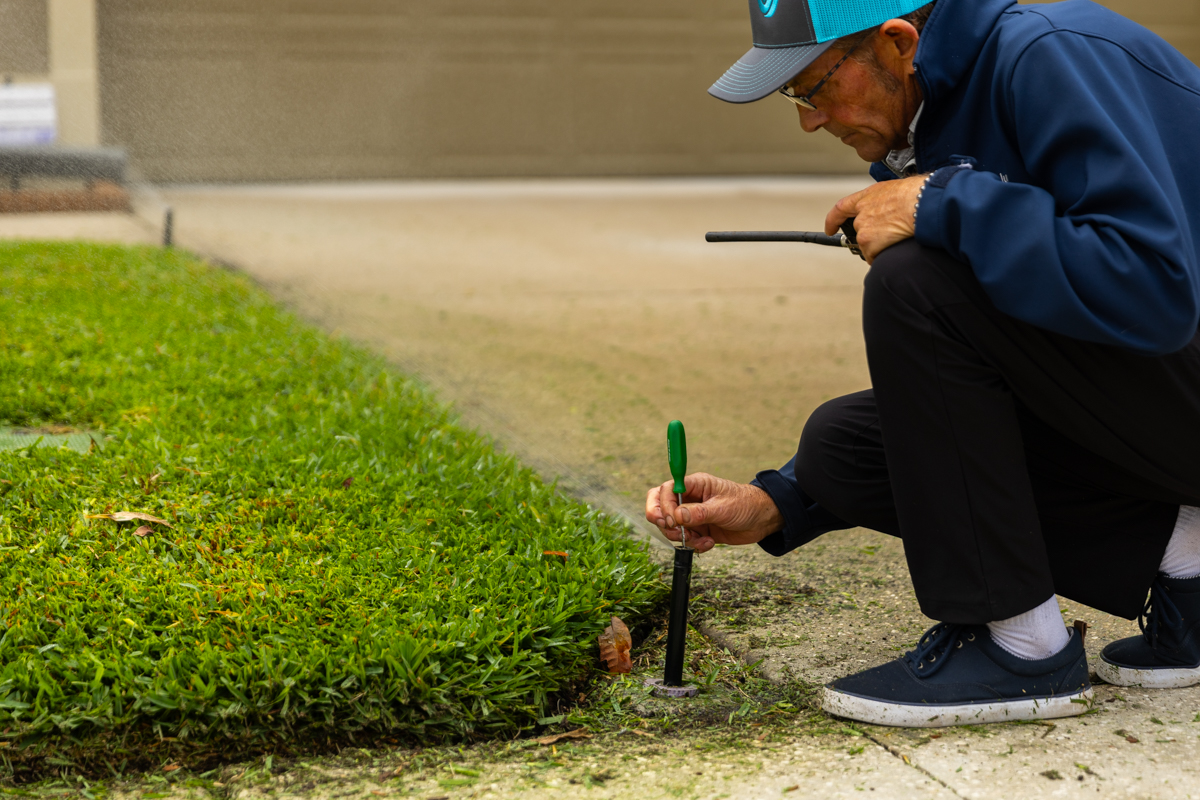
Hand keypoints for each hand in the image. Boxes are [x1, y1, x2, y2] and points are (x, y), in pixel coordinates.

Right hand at [644, 473, 782, 553]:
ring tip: (701, 539)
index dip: (663, 505)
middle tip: (674, 531)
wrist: (763, 520)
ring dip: (682, 537)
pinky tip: (709, 543)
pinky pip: (685, 539)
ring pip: (670, 526)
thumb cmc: (746, 505)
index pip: (666, 490)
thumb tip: (676, 516)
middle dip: (662, 521)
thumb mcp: (723, 508)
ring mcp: (692, 515)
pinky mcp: (698, 529)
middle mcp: (690, 498)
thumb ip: (699, 512)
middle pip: (659, 505)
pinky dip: (694, 545)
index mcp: (695, 485)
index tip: (670, 519)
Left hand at [825, 174, 926, 263]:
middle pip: (859, 231)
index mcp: (866, 197)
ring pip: (867, 245)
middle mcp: (860, 213)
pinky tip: (894, 248)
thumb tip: (889, 209)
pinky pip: (872, 256)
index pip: (841, 209)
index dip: (833, 220)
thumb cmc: (916, 194)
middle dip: (871, 237)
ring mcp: (862, 228)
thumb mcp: (895, 190)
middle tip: (888, 236)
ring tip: (897, 238)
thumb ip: (883, 201)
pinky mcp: (868, 242)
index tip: (830, 229)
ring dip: (879, 246)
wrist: (922, 202)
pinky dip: (881, 256)